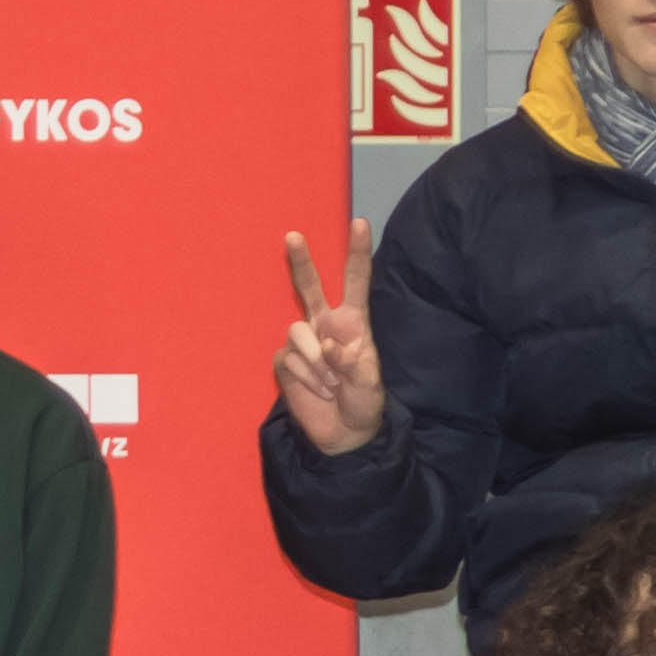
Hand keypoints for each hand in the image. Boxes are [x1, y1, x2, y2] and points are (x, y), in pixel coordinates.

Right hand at [274, 220, 385, 456]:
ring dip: (315, 362)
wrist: (342, 433)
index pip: (355, 281)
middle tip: (292, 235)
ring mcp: (302, 343)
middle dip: (301, 261)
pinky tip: (318, 391)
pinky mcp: (284, 362)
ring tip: (331, 384)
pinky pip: (288, 359)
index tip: (359, 223)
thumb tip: (329, 345)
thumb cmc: (364, 402)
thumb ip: (354, 364)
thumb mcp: (370, 385)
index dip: (357, 253)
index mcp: (353, 322)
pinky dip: (304, 377)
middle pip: (310, 286)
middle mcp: (325, 325)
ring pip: (297, 333)